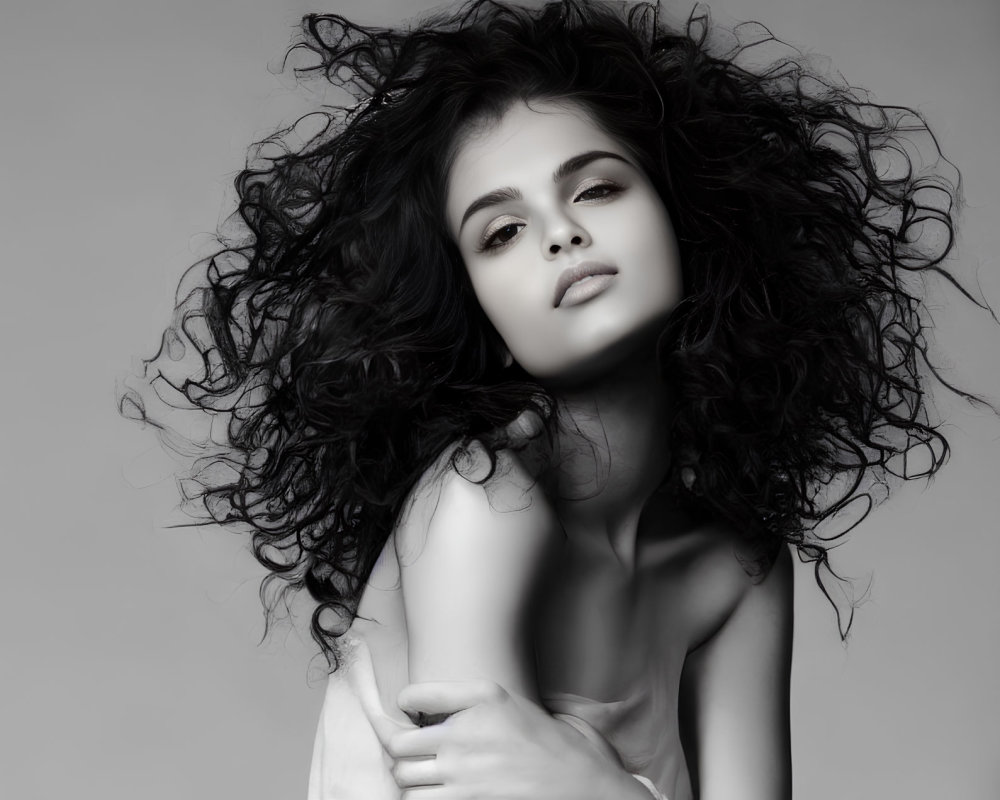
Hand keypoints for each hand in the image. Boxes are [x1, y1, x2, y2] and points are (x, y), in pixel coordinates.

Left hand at [383, 679, 649, 798]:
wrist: (575, 783)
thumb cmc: (541, 740)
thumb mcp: (505, 700)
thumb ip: (459, 695)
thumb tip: (409, 701)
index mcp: (477, 703)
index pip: (412, 698)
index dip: (404, 706)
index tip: (409, 714)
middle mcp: (464, 737)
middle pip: (398, 746)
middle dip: (402, 751)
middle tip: (415, 753)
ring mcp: (463, 776)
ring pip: (404, 780)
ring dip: (409, 780)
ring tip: (425, 777)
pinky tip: (437, 794)